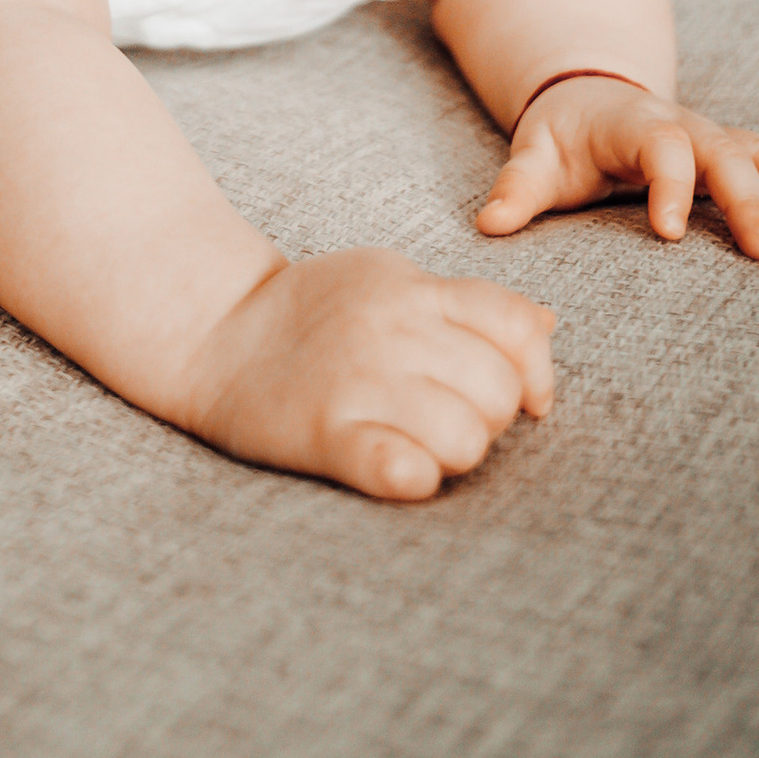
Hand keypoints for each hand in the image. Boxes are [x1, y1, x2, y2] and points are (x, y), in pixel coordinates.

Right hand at [183, 246, 555, 502]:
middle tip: (448, 419)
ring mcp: (359, 380)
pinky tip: (401, 468)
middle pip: (498, 390)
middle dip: (489, 418)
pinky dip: (415, 476)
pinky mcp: (326, 433)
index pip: (516, 325)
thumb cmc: (310, 312)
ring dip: (455, 452)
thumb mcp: (389, 281)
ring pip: (466, 436)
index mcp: (414, 290)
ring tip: (420, 443)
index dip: (535, 370)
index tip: (523, 397)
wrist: (211, 329)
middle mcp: (393, 329)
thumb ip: (466, 304)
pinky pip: (401, 469)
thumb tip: (547, 324)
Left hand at [476, 76, 758, 260]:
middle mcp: (682, 125)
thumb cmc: (562, 138)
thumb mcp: (534, 158)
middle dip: (748, 200)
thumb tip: (487, 225)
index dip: (667, 186)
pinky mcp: (730, 146)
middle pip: (724, 153)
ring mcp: (712, 133)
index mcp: (633, 125)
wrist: (587, 96)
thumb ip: (517, 189)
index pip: (659, 148)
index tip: (669, 234)